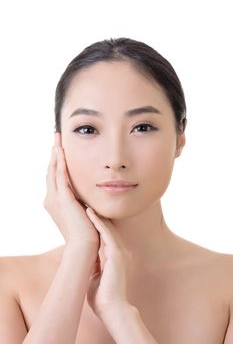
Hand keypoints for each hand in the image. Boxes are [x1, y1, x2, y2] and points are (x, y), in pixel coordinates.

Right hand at [43, 132, 99, 246]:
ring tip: (57, 139)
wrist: (85, 246)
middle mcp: (52, 199)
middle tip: (56, 138)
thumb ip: (83, 203)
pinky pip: (60, 176)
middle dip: (54, 154)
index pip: (55, 178)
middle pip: (51, 171)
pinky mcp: (63, 199)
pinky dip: (60, 162)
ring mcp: (56, 199)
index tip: (60, 150)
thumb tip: (89, 197)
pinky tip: (61, 151)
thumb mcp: (83, 213)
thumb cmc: (87, 232)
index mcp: (56, 203)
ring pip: (53, 171)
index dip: (56, 163)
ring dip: (55, 154)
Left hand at [85, 208, 131, 320]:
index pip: (102, 235)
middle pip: (105, 227)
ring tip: (85, 201)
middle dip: (96, 214)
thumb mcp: (95, 278)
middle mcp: (116, 251)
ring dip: (95, 214)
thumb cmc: (103, 298)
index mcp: (111, 256)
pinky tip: (89, 212)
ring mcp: (117, 251)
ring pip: (106, 227)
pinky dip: (97, 222)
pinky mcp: (116, 254)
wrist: (112, 310)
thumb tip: (85, 263)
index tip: (85, 212)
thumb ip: (93, 267)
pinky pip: (106, 234)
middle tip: (85, 200)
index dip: (94, 223)